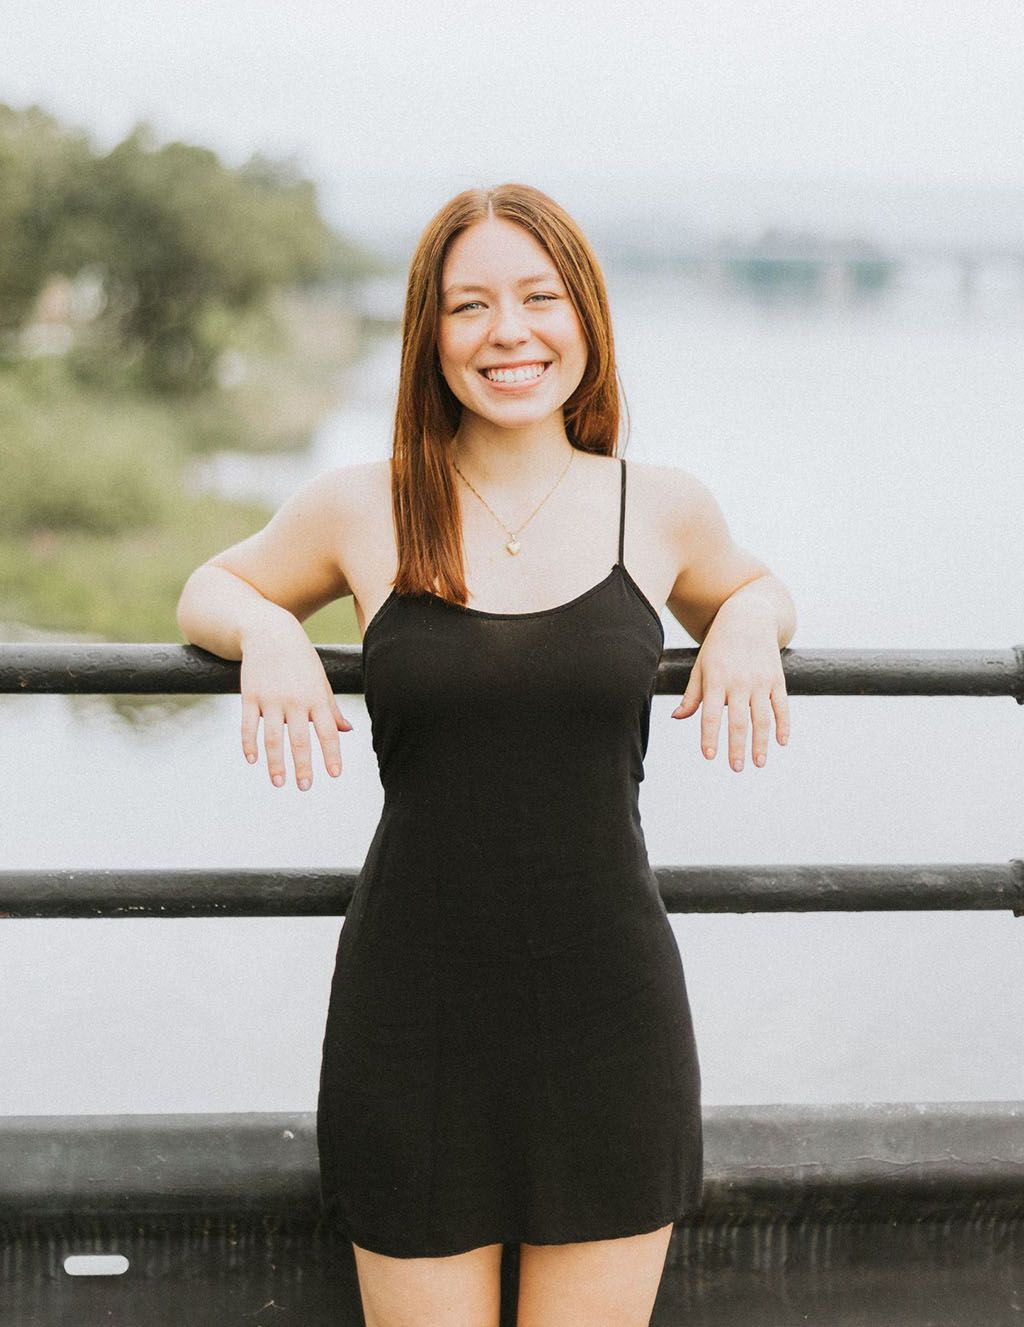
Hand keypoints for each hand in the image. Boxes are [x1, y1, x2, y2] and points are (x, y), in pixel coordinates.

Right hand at [239, 617, 353, 789]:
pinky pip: (249, 725)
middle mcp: (295, 701)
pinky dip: (249, 743)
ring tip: (279, 783)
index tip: (335, 775)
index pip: (328, 731)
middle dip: (303, 765)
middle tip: (305, 787)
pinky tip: (252, 760)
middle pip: (301, 739)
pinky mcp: (250, 696)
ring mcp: (271, 699)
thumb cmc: (301, 661)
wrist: (270, 632)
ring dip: (276, 762)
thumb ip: (331, 708)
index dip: (332, 753)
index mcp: (316, 698)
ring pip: (273, 737)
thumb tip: (348, 731)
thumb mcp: (320, 681)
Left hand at [670, 605, 788, 770]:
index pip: (710, 714)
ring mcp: (760, 681)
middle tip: (736, 768)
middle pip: (739, 721)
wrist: (748, 617)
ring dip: (761, 742)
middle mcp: (739, 682)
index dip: (709, 736)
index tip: (709, 756)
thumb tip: (677, 718)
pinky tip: (781, 742)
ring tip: (759, 763)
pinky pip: (781, 706)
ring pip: (762, 717)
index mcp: (716, 680)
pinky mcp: (777, 679)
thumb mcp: (701, 667)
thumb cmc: (718, 646)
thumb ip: (692, 695)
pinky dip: (783, 725)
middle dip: (737, 747)